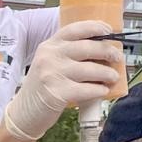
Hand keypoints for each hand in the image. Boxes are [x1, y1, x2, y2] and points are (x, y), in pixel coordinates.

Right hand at [2, 21, 124, 140]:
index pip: (75, 29)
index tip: (109, 30)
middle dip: (108, 51)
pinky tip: (103, 91)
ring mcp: (52, 74)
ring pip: (90, 69)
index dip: (95, 27)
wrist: (23, 113)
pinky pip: (86, 89)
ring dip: (107, 73)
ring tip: (113, 77)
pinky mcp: (56, 93)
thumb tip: (104, 49)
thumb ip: (70, 53)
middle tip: (117, 57)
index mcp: (50, 45)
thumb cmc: (43, 86)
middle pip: (87, 47)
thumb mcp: (51, 62)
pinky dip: (99, 90)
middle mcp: (50, 56)